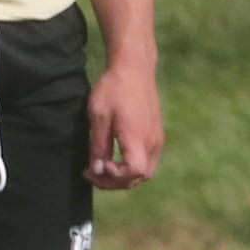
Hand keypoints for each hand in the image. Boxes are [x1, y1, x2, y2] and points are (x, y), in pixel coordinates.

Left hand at [85, 60, 162, 190]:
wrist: (134, 67)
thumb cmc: (113, 88)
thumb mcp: (98, 117)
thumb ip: (99, 146)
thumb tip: (98, 170)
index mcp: (138, 137)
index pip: (133, 171)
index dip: (114, 177)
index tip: (97, 166)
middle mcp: (152, 141)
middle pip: (140, 177)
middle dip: (115, 182)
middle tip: (92, 173)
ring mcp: (157, 138)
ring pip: (145, 171)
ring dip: (124, 176)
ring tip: (102, 168)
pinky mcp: (156, 134)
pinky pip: (147, 160)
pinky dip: (131, 166)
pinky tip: (115, 159)